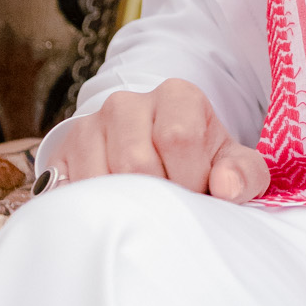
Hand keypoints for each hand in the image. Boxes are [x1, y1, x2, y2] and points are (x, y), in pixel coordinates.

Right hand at [48, 79, 269, 202]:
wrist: (156, 159)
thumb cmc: (202, 162)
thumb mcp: (232, 164)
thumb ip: (244, 174)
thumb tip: (226, 187)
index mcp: (177, 95)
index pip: (179, 138)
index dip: (191, 178)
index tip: (198, 192)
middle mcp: (127, 102)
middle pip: (137, 161)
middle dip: (160, 195)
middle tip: (170, 205)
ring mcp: (89, 126)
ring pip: (102, 178)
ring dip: (127, 205)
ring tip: (145, 206)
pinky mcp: (62, 154)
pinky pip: (74, 191)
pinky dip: (97, 209)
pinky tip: (117, 210)